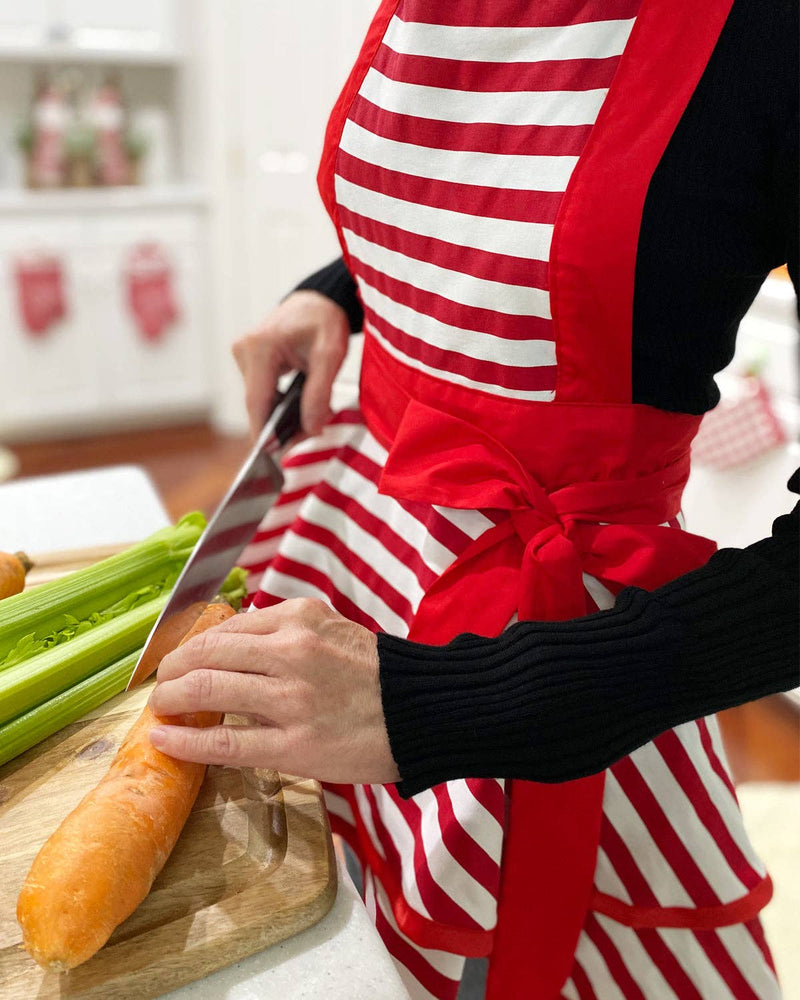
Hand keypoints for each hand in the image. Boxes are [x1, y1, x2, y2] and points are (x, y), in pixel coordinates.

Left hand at [148, 599, 400, 784]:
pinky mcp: (295, 745)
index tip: (179, 659)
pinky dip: (187, 742)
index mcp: (300, 617)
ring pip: (208, 691)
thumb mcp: (331, 629)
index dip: (192, 646)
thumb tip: (234, 646)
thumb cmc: (379, 674)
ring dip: (172, 700)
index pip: (227, 627)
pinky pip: (226, 744)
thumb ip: (285, 632)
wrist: (425, 711)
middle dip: (173, 670)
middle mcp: (292, 650)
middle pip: (207, 654)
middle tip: (162, 684)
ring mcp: (291, 698)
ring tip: (161, 709)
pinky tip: (165, 741)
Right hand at [232, 290, 349, 438]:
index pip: (257, 400)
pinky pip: (261, 392)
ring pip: (259, 401)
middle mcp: (244, 351)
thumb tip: (310, 429)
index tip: (272, 455)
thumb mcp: (330, 356)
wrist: (318, 300)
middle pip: (257, 404)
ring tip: (311, 421)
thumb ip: (320, 393)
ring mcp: (243, 355)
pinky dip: (279, 404)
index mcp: (260, 347)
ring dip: (281, 416)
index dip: (264, 431)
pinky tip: (299, 409)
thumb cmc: (324, 321)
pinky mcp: (248, 360)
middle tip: (309, 437)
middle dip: (280, 427)